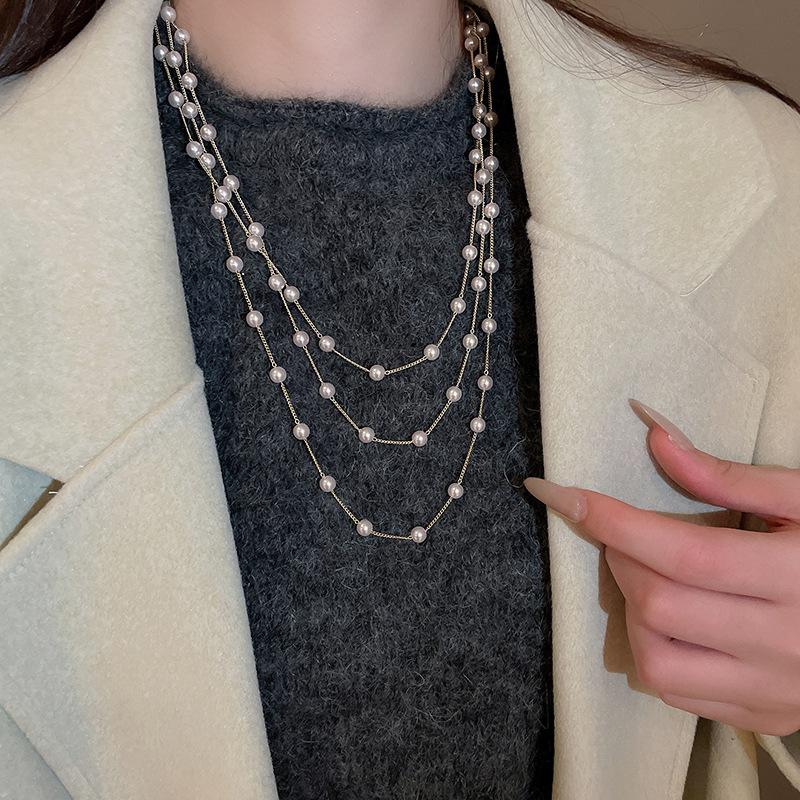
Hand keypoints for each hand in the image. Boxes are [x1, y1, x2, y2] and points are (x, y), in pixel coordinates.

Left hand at [524, 399, 799, 736]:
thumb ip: (726, 475)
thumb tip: (654, 436)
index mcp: (797, 576)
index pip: (681, 553)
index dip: (612, 521)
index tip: (561, 494)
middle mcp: (784, 642)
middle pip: (659, 605)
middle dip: (622, 559)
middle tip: (627, 536)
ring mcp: (773, 690)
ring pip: (656, 659)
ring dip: (632, 610)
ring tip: (649, 578)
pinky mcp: (763, 715)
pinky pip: (676, 692)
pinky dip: (653, 649)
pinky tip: (669, 619)